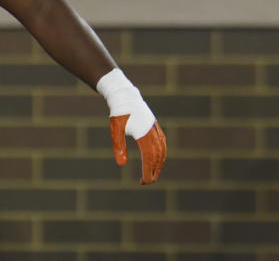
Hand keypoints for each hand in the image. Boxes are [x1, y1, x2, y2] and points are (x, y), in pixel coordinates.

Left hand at [97, 69, 166, 184]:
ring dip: (159, 164)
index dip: (148, 171)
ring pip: (162, 150)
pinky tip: (158, 159)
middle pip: (157, 156)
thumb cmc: (119, 113)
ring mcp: (155, 129)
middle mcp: (152, 132)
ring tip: (153, 174)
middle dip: (154, 171)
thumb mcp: (116, 130)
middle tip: (147, 182)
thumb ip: (119, 146)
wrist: (125, 96)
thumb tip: (121, 164)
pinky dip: (162, 153)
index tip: (144, 182)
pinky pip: (162, 143)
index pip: (149, 158)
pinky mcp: (155, 126)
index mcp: (143, 134)